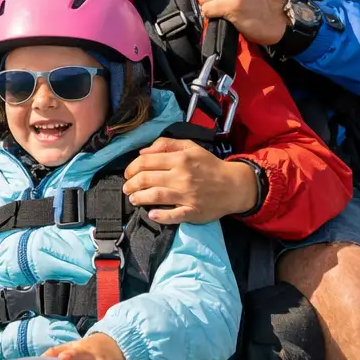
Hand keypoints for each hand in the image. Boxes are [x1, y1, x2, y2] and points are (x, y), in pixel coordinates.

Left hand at [122, 137, 259, 223]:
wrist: (233, 185)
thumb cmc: (210, 165)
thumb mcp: (191, 147)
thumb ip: (167, 144)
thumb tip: (143, 152)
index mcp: (180, 159)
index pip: (146, 162)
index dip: (131, 168)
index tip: (128, 174)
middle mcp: (181, 176)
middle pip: (146, 179)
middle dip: (131, 184)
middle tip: (127, 187)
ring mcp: (186, 196)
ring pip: (154, 196)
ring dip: (138, 198)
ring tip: (133, 199)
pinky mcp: (192, 212)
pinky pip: (172, 215)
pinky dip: (159, 215)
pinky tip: (151, 213)